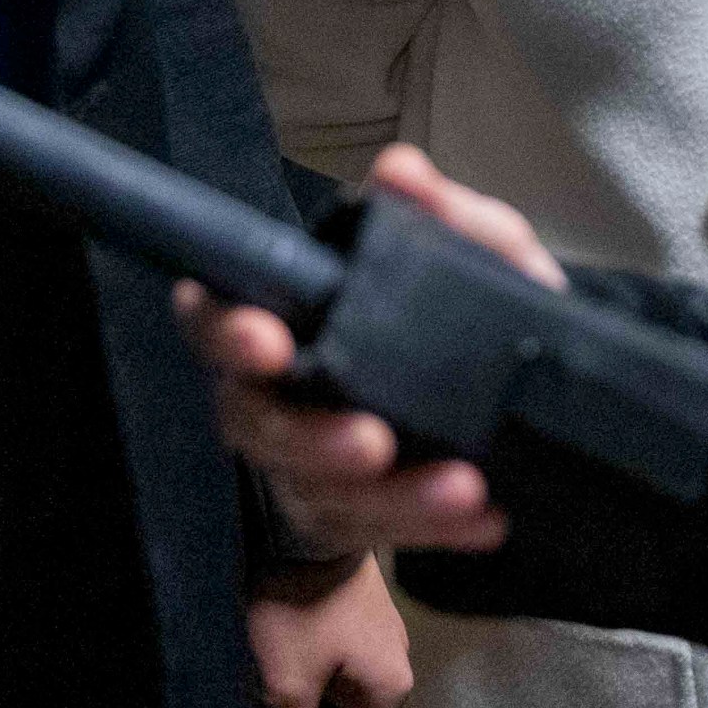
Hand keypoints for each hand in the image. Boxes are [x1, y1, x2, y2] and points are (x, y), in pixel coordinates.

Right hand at [174, 146, 563, 557]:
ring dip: (391, 495)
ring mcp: (306, 468)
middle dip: (311, 438)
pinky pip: (382, 534)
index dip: (225, 331)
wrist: (490, 420)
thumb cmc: (453, 325)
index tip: (265, 339)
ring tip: (458, 485)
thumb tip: (402, 174)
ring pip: (322, 491)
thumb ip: (444, 217)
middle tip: (370, 440)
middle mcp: (277, 398)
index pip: (216, 320)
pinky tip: (483, 518)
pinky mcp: (350, 521)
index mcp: (286, 322)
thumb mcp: (470, 260)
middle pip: (259, 425)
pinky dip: (435, 526)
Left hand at [245, 554, 409, 707]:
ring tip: (282, 663)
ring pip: (346, 684)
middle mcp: (399, 663)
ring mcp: (386, 631)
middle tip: (278, 696)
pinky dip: (319, 655)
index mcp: (391, 690)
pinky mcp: (367, 607)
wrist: (302, 519)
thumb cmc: (300, 605)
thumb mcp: (287, 685)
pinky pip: (345, 653)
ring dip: (315, 684)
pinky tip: (293, 635)